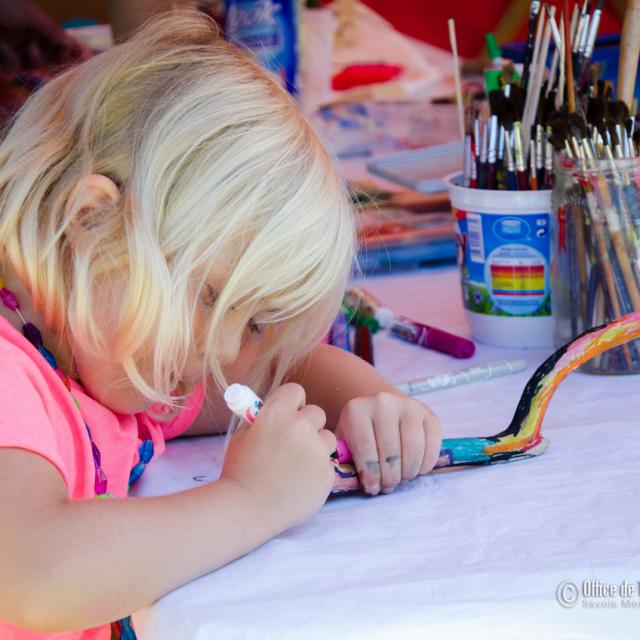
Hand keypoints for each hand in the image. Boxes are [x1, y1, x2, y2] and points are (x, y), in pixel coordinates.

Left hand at [0, 0, 88, 73]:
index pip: (60, 39)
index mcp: (36, 23)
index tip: (87, 57)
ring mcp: (16, 48)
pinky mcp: (4, 58)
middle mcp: (28, 36)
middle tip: (65, 58)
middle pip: (52, 54)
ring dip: (35, 57)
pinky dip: (11, 57)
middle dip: (58, 57)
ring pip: (36, 63)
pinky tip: (4, 47)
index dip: (73, 48)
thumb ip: (52, 30)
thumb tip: (72, 43)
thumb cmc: (2, 6)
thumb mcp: (30, 14)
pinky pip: (15, 65)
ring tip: (29, 47)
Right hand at [220, 383, 336, 533]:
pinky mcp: (328, 472)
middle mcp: (301, 426)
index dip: (291, 402)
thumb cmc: (239, 472)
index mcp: (277, 412)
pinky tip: (300, 482)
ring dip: (316, 446)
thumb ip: (262, 419)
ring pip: (327, 437)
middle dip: (306, 424)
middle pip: (316, 412)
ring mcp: (317, 450)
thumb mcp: (242, 436)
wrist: (247, 509)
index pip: (296, 391)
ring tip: (297, 464)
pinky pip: (328, 463)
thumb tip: (275, 410)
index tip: (287, 414)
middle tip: (293, 442)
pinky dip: (317, 470)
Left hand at [335, 392, 441, 495]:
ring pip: (413, 450)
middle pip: (390, 451)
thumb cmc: (361, 432)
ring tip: (400, 480)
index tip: (371, 488)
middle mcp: (383, 403)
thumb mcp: (345, 441)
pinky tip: (414, 470)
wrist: (381, 409)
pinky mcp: (429, 415)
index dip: (369, 474)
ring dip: (407, 473)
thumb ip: (344, 459)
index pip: (364, 447)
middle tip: (386, 487)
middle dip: (389, 477)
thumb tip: (352, 480)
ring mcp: (408, 406)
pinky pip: (431, 447)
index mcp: (357, 409)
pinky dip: (424, 465)